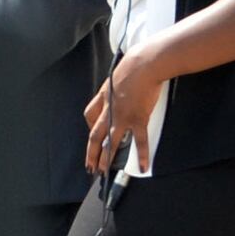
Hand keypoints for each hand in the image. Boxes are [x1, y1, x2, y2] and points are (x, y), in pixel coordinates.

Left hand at [84, 49, 169, 175]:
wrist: (145, 64)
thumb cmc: (133, 67)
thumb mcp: (116, 77)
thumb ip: (115, 89)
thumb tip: (121, 91)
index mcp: (102, 97)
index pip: (89, 116)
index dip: (91, 127)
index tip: (94, 135)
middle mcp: (108, 110)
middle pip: (94, 135)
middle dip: (91, 152)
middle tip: (90, 166)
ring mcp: (122, 116)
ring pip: (109, 142)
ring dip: (105, 158)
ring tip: (103, 171)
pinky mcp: (138, 118)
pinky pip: (139, 141)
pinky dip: (142, 154)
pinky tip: (144, 166)